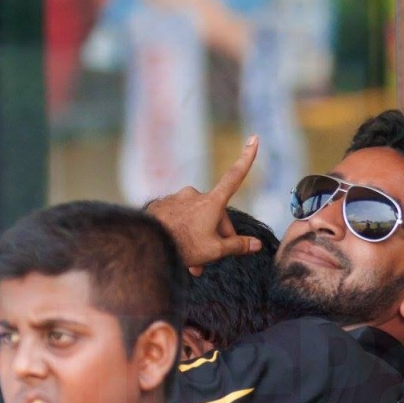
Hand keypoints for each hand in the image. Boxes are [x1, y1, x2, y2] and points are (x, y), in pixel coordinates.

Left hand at [146, 136, 262, 274]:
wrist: (146, 245)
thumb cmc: (184, 246)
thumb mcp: (215, 250)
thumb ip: (237, 245)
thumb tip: (257, 244)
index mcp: (212, 202)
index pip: (235, 176)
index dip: (247, 158)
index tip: (254, 139)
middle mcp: (195, 195)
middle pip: (215, 213)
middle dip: (218, 233)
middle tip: (215, 257)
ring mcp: (176, 199)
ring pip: (196, 218)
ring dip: (199, 236)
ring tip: (195, 263)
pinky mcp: (160, 206)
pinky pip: (178, 219)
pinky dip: (182, 232)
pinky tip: (178, 249)